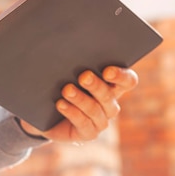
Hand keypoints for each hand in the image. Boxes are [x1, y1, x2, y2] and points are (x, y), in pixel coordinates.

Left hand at [18, 66, 137, 141]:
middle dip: (96, 85)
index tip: (107, 70)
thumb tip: (68, 42)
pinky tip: (61, 104)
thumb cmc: (60, 85)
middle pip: (109, 95)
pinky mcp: (88, 133)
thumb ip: (75, 60)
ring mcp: (100, 120)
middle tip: (83, 76)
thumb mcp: (67, 70)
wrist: (46, 113)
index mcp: (112, 85)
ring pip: (95, 110)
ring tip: (66, 90)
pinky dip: (72, 112)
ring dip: (80, 99)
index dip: (121, 76)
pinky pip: (83, 123)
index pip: (128, 81)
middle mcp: (110, 104)